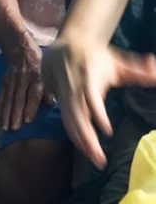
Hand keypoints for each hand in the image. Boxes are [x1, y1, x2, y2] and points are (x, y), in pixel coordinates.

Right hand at [0, 39, 50, 132]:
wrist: (20, 48)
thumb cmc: (38, 63)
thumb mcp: (48, 72)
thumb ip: (49, 89)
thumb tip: (51, 104)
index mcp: (36, 79)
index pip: (33, 95)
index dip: (30, 107)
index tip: (27, 120)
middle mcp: (23, 80)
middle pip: (18, 99)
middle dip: (15, 114)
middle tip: (13, 128)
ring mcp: (11, 81)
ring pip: (8, 98)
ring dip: (5, 113)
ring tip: (4, 126)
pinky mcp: (4, 81)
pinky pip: (1, 95)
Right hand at [43, 39, 155, 168]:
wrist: (66, 45)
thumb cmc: (97, 56)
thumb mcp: (118, 60)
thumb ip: (137, 69)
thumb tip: (155, 70)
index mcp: (88, 73)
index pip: (90, 94)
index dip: (96, 111)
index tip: (107, 130)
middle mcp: (72, 85)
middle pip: (76, 113)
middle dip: (86, 136)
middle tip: (100, 158)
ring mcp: (63, 92)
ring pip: (68, 119)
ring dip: (80, 140)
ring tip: (95, 159)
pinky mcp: (57, 98)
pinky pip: (65, 119)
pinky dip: (74, 135)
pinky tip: (85, 149)